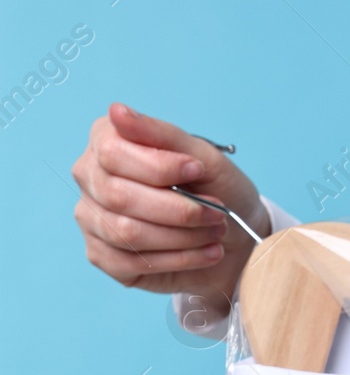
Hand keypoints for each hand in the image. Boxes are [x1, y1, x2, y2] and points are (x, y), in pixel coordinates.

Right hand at [72, 102, 270, 312]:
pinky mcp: (103, 256)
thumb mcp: (204, 157)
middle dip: (179, 209)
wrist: (235, 236)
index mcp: (106, 142)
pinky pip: (132, 262)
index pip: (112, 153)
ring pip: (126, 233)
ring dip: (184, 236)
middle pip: (118, 196)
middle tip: (217, 213)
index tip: (198, 170)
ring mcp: (91, 218)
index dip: (160, 167)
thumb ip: (162, 134)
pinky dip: (180, 260)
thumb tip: (117, 111)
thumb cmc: (216, 189)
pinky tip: (208, 253)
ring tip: (216, 232)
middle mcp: (90, 178)